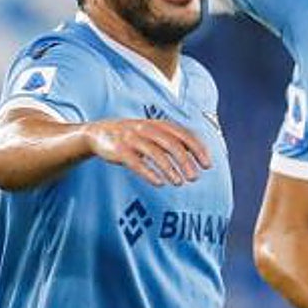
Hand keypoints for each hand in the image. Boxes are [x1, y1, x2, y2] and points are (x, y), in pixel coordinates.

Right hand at [84, 119, 209, 186]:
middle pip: (172, 144)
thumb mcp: (154, 133)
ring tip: (179, 183)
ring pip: (155, 153)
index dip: (198, 149)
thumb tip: (199, 156)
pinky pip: (136, 162)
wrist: (99, 132)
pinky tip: (160, 183)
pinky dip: (149, 173)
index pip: (184, 134)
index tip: (207, 165)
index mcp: (159, 124)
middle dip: (185, 161)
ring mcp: (132, 139)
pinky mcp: (119, 151)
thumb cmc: (135, 136)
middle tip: (195, 178)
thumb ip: (174, 141)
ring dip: (170, 169)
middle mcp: (147, 128)